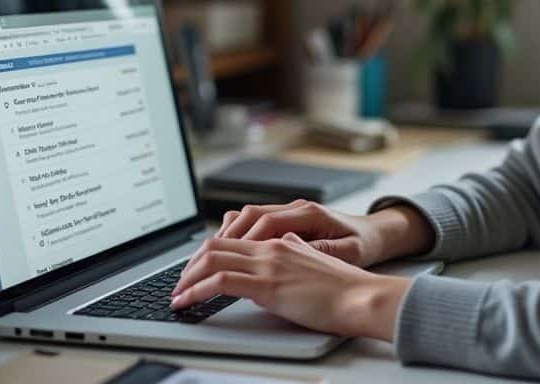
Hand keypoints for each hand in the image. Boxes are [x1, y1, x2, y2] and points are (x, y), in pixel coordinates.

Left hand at [176, 200, 433, 297]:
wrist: (362, 296)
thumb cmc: (345, 288)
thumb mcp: (314, 265)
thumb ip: (292, 259)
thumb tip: (276, 265)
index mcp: (282, 241)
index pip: (234, 237)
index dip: (208, 253)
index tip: (195, 270)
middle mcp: (271, 246)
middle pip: (216, 244)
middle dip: (190, 264)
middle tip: (179, 283)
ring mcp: (268, 263)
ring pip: (212, 258)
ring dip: (187, 277)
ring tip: (177, 295)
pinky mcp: (267, 284)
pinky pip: (220, 281)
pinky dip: (196, 290)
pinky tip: (186, 301)